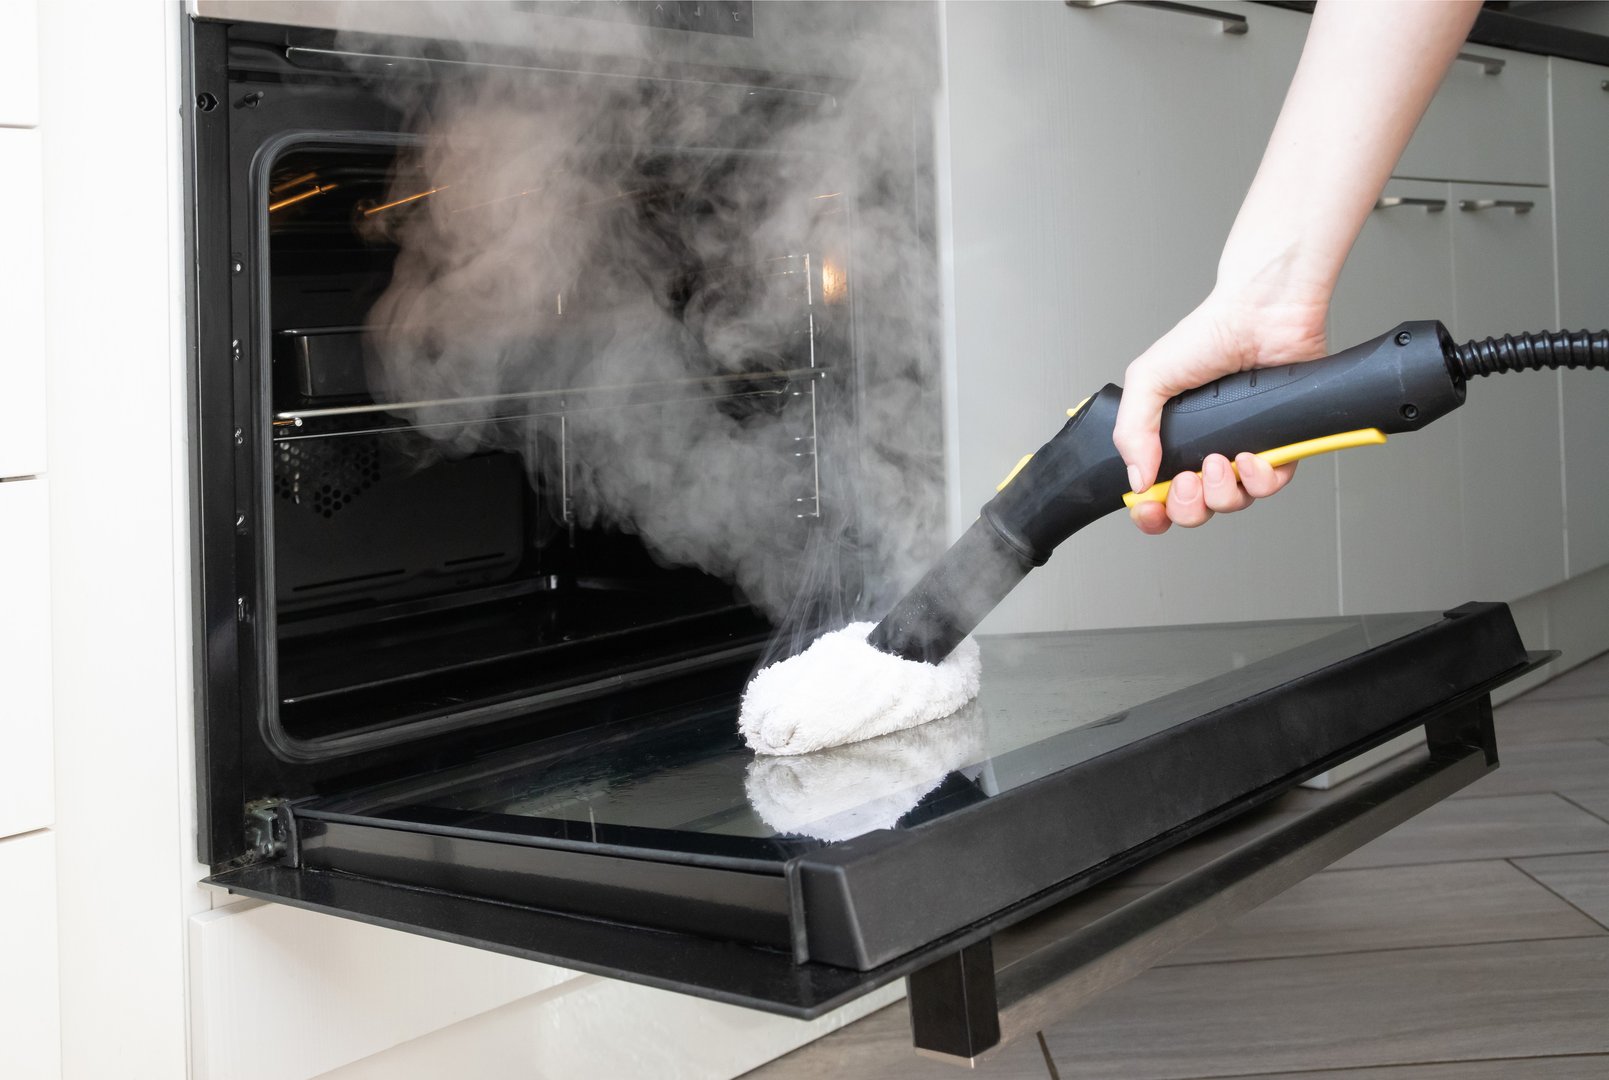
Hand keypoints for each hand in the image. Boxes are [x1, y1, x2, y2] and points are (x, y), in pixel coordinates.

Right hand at [1111, 287, 1328, 535]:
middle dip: (1186, 506)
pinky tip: (1250, 458)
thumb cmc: (1209, 336)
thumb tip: (1136, 479)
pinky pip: (1269, 486)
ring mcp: (1242, 449)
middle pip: (1193, 510)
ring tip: (1218, 461)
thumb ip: (1132, 431)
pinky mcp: (1280, 446)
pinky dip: (1258, 480)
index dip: (1150, 511)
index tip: (1148, 506)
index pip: (1155, 495)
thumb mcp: (1148, 379)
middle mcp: (1205, 449)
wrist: (1261, 316)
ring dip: (1221, 492)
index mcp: (1170, 439)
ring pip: (1230, 503)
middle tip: (1186, 481)